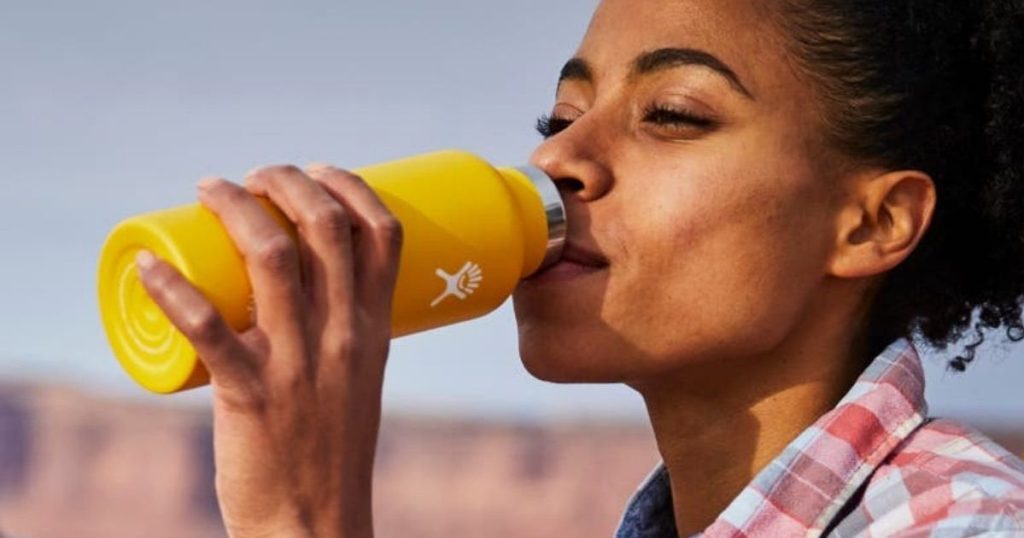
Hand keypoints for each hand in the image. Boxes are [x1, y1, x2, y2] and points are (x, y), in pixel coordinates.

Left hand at [135, 163, 403, 537]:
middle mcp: (345, 337)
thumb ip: (341, 331)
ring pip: (272, 259)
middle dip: (289, 181)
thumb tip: (299, 281)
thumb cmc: (332, 447)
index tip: (317, 170)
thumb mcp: (358, 379)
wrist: (315, 523)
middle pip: (326, 229)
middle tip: (256, 175)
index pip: (384, 233)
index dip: (351, 186)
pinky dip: (173, 289)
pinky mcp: (251, 393)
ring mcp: (300, 363)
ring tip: (212, 189)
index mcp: (377, 329)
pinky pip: (208, 328)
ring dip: (237, 209)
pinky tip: (151, 265)